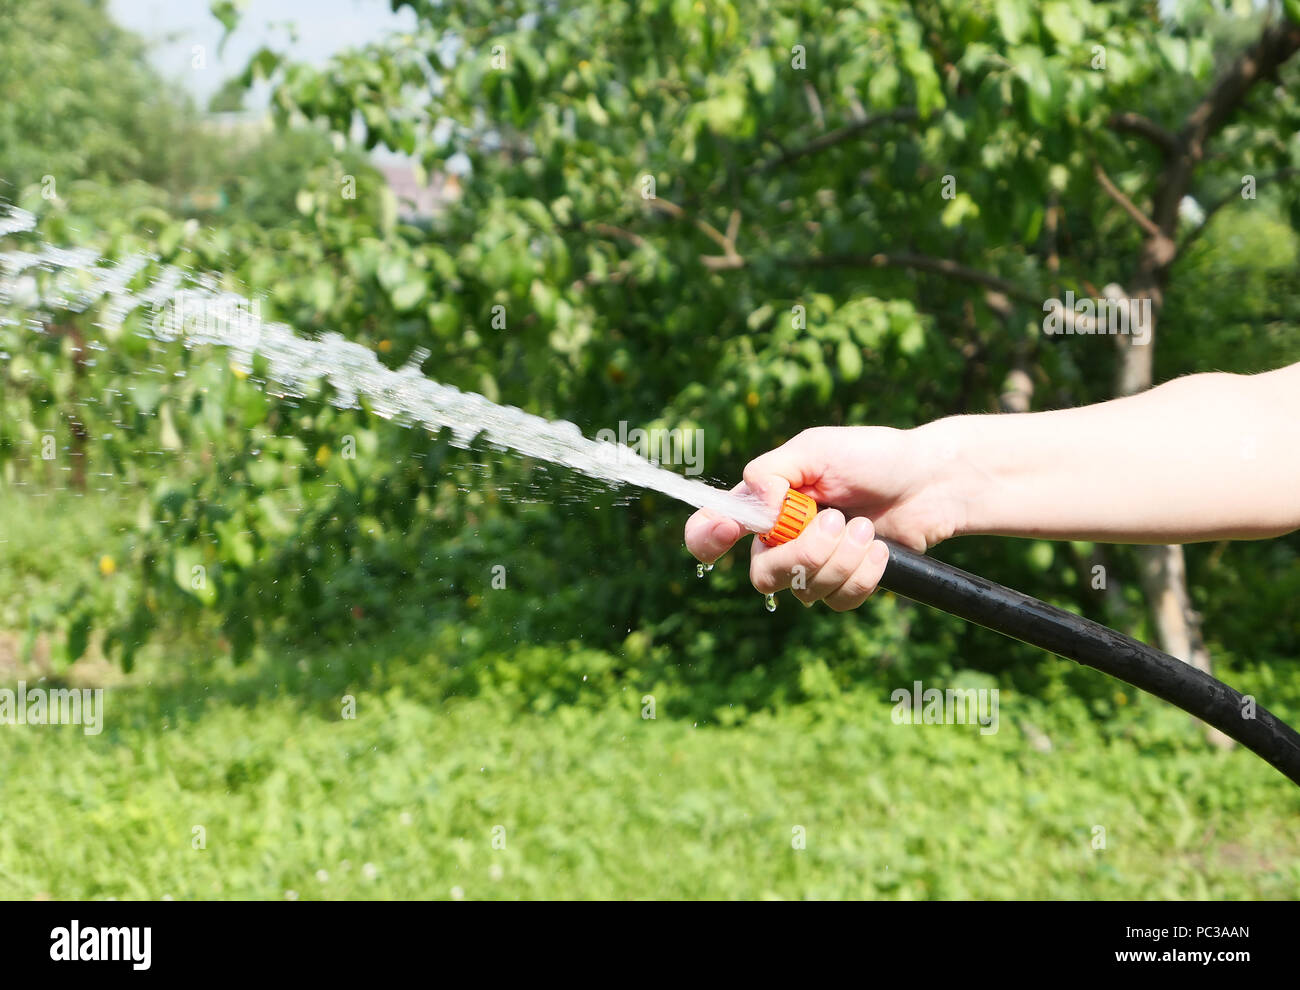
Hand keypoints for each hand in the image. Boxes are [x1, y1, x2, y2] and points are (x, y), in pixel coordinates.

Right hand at [683, 425, 964, 609]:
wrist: (929, 482)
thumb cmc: (871, 457)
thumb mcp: (816, 449)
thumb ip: (771, 472)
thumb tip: (757, 509)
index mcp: (763, 503)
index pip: (709, 529)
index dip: (707, 538)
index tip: (733, 530)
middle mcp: (780, 540)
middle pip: (762, 574)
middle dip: (804, 553)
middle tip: (837, 520)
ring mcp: (812, 566)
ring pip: (804, 590)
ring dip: (843, 558)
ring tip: (867, 527)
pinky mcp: (844, 584)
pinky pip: (837, 601)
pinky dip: (863, 574)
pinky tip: (880, 549)